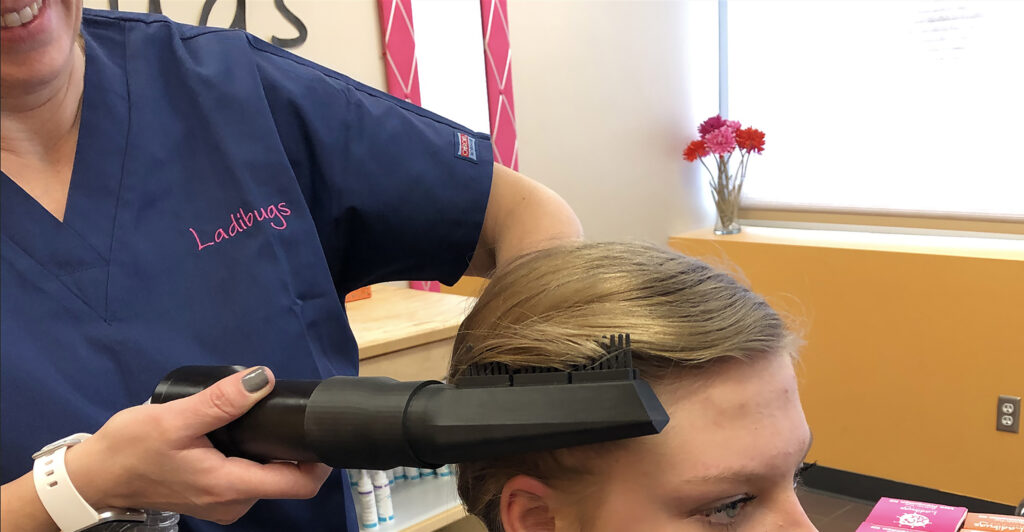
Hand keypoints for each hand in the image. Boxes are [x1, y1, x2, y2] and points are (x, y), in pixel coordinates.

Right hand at [64, 367, 331, 524]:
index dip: (318, 459)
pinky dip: (254, 457)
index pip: (299, 484)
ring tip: (262, 417)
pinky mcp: (214, 497)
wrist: (93, 478)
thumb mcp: (174, 419)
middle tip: (285, 411)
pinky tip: (243, 432)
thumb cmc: (130, 450)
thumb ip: (221, 401)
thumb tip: (264, 378)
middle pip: (288, 479)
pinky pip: (249, 478)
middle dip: (294, 448)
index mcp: (230, 486)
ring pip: (268, 478)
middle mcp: (234, 503)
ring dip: (272, 451)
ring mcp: (224, 503)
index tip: (321, 428)